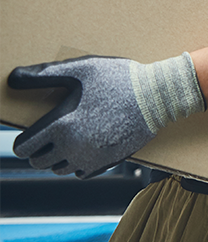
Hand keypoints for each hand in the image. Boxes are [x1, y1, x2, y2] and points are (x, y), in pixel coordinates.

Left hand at [8, 53, 202, 177]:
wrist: (158, 95)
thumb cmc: (119, 78)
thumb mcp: (82, 68)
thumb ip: (43, 74)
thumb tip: (11, 78)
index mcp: (60, 126)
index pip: (23, 147)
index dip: (24, 139)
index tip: (33, 129)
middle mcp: (72, 147)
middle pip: (38, 162)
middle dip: (40, 149)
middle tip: (51, 133)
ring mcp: (90, 158)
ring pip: (58, 169)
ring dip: (58, 157)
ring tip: (69, 138)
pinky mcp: (107, 163)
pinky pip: (80, 173)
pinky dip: (78, 163)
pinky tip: (86, 146)